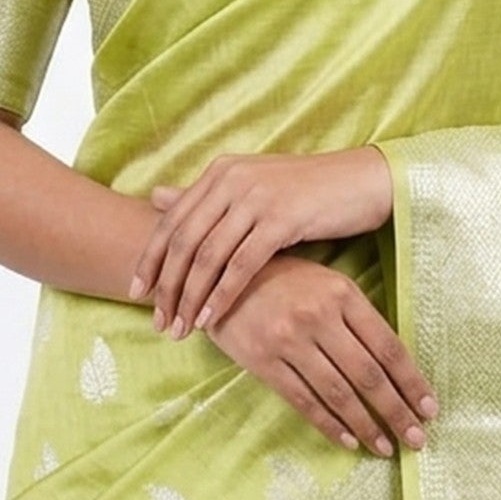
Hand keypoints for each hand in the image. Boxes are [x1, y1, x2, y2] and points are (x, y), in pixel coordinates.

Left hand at [128, 147, 392, 338]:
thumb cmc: (308, 191)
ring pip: (208, 256)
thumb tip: (156, 197)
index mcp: (221, 172)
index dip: (150, 258)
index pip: (172, 219)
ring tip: (181, 328)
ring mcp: (257, 197)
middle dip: (166, 286)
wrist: (363, 181)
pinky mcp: (282, 218)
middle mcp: (232, 179)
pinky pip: (242, 265)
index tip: (136, 292)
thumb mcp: (253, 188)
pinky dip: (222, 294)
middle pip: (183, 240)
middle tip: (158, 321)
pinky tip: (212, 318)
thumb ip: (207, 198)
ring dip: (191, 297)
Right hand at [201, 252, 436, 456]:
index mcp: (342, 294)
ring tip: (385, 447)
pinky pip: (303, 400)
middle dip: (397, 411)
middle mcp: (318, 316)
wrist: (220, 273)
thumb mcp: (326, 283)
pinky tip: (348, 441)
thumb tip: (394, 367)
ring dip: (366, 425)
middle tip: (417, 439)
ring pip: (338, 392)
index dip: (412, 382)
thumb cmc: (284, 280)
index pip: (388, 347)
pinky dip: (329, 424)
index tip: (429, 409)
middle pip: (368, 374)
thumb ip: (357, 319)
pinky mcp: (262, 360)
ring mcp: (289, 339)